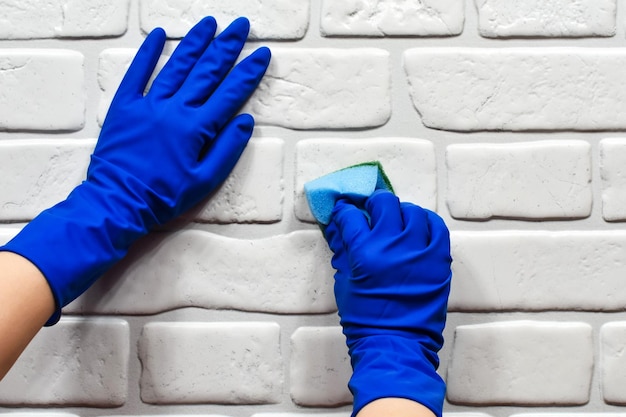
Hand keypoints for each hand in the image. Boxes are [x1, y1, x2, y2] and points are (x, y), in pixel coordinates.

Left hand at [93, 16, 270, 223]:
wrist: (119, 201)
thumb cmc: (164, 197)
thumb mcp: (205, 181)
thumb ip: (227, 149)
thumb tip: (245, 121)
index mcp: (196, 129)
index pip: (229, 93)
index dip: (248, 72)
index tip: (261, 54)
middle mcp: (175, 110)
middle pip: (205, 72)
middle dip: (226, 47)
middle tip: (240, 26)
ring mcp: (148, 105)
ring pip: (176, 66)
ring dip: (195, 43)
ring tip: (210, 24)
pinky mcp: (125, 107)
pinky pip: (137, 74)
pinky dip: (147, 53)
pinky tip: (159, 34)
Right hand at [324, 190, 451, 416]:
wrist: (396, 344)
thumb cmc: (364, 319)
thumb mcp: (345, 283)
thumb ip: (343, 251)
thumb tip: (338, 228)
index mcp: (364, 253)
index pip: (350, 216)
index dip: (344, 210)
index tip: (344, 211)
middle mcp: (392, 246)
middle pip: (384, 203)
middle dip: (373, 204)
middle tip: (371, 213)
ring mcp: (419, 251)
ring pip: (412, 211)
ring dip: (400, 213)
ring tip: (396, 222)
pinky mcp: (439, 259)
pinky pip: (436, 227)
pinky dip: (425, 222)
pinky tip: (417, 228)